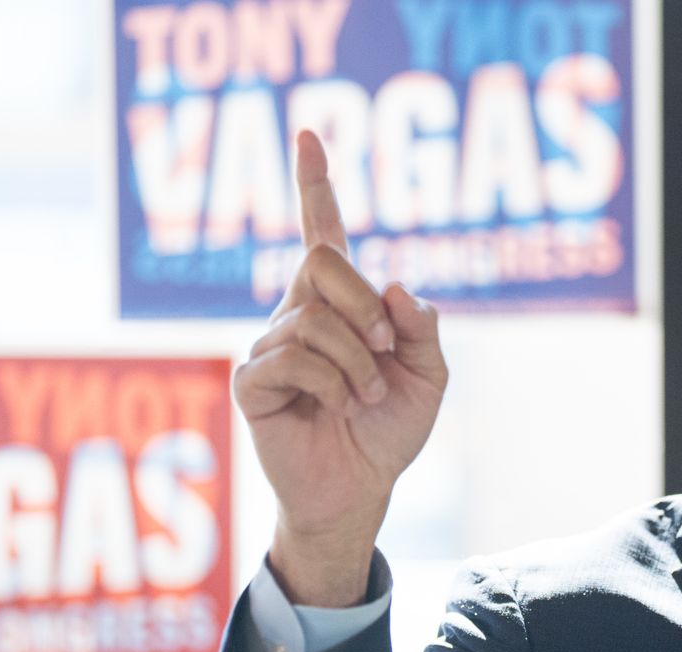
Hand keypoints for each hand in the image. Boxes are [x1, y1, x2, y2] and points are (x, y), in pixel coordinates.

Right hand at [232, 130, 447, 604]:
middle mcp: (298, 311)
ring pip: (315, 318)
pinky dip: (333, 384)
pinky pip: (292, 357)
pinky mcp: (253, 380)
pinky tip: (338, 408)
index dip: (313, 183)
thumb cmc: (390, 430)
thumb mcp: (428, 374)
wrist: (363, 488)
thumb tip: (390, 282)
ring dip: (358, 362)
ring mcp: (270, 343)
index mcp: (339, 302)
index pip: (322, 231)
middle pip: (321, 261)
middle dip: (365, 305)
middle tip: (386, 352)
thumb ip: (421, 325)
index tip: (308, 133)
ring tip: (367, 398)